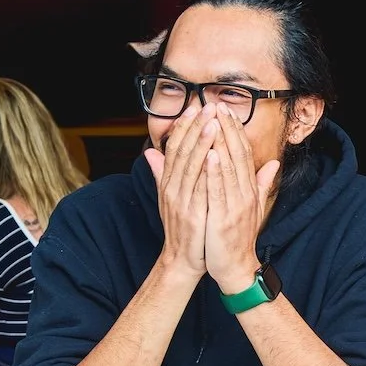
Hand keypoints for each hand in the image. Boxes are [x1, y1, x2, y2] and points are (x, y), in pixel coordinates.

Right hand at [147, 105, 211, 279]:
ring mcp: (180, 201)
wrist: (183, 259)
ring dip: (201, 142)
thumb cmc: (184, 227)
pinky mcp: (192, 214)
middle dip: (195, 127)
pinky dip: (206, 170)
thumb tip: (150, 152)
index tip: (194, 108)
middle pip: (182, 151)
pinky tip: (214, 155)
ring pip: (189, 165)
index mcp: (169, 182)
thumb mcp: (172, 197)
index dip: (183, 127)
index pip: (174, 148)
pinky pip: (199, 188)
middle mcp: (172, 188)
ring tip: (212, 122)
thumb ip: (163, 173)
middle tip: (207, 106)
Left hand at [204, 105, 280, 293]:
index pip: (244, 153)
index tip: (225, 110)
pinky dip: (215, 173)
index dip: (235, 130)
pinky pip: (219, 192)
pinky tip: (210, 155)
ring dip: (220, 143)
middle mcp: (246, 194)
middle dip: (227, 128)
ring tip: (213, 120)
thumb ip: (261, 184)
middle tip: (217, 104)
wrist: (235, 268)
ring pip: (229, 168)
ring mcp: (236, 206)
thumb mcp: (252, 207)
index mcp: (250, 190)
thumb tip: (273, 164)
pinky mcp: (224, 218)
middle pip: (237, 155)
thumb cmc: (238, 237)